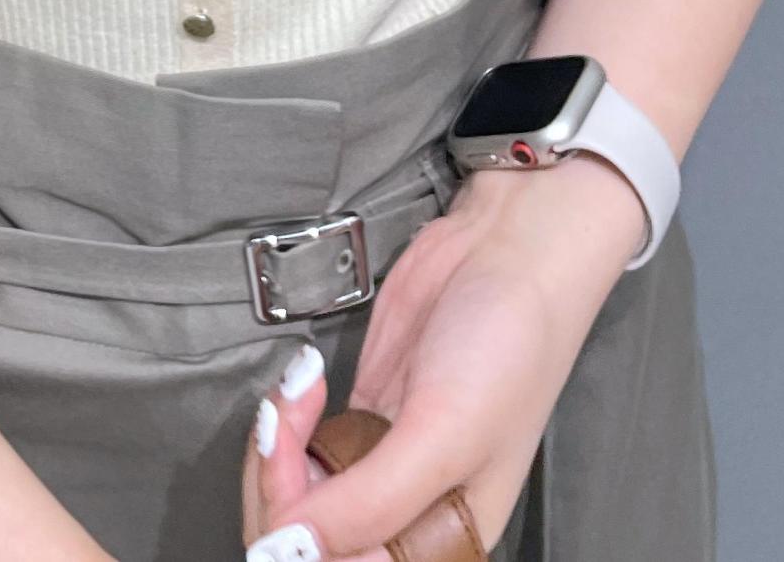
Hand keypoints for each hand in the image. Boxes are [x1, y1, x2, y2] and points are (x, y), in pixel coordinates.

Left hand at [239, 154, 647, 559]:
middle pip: (308, 544)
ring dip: (276, 448)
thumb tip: (286, 553)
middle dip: (278, 488)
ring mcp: (379, 466)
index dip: (305, 544)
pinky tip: (305, 379)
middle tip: (284, 427)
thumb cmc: (507, 346)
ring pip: (294, 499)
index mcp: (446, 544)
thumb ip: (369, 502)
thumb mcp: (444, 434)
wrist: (506, 252)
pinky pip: (296, 448)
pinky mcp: (358, 419)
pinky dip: (285, 419)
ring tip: (297, 392)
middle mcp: (408, 516)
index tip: (298, 483)